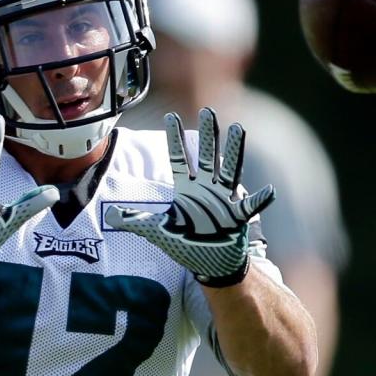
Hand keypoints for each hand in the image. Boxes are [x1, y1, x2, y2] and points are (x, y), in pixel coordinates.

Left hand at [106, 107, 274, 286]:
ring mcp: (223, 200)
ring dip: (234, 151)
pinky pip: (249, 207)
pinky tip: (268, 191)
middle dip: (208, 135)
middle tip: (208, 110)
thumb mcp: (155, 231)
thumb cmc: (185, 243)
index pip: (179, 158)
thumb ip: (133, 221)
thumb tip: (107, 217)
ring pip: (229, 170)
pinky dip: (259, 200)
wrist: (209, 264)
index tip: (170, 115)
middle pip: (207, 156)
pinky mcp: (236, 218)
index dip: (174, 138)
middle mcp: (206, 189)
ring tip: (238, 129)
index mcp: (186, 189)